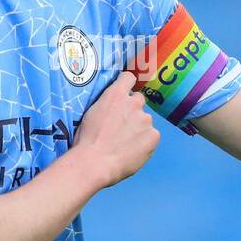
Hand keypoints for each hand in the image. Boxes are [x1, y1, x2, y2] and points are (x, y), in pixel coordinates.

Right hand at [71, 70, 159, 189]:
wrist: (95, 162)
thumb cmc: (87, 140)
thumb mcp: (92, 113)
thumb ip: (107, 105)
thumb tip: (113, 108)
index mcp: (116, 95)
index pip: (129, 78)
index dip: (127, 85)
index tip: (124, 93)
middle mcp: (134, 103)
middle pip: (138, 100)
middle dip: (132, 110)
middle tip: (122, 125)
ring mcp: (146, 120)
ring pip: (144, 121)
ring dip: (138, 128)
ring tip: (125, 143)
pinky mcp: (154, 136)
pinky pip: (151, 136)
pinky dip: (144, 142)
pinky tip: (133, 151)